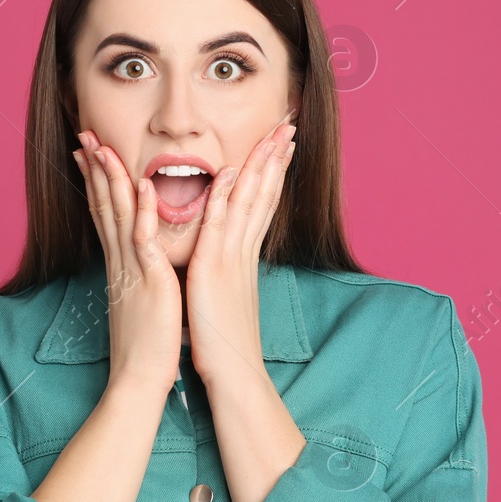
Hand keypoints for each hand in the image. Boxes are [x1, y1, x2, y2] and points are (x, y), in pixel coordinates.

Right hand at [73, 130, 182, 399]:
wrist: (140, 378)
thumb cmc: (145, 346)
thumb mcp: (139, 302)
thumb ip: (137, 279)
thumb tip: (139, 267)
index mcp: (120, 266)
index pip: (105, 215)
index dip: (96, 183)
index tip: (89, 155)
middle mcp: (120, 262)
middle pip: (104, 206)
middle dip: (95, 169)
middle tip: (85, 136)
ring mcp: (132, 269)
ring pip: (118, 214)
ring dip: (111, 178)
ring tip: (102, 146)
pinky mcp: (148, 281)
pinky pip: (143, 240)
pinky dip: (143, 210)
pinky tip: (141, 185)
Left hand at [184, 110, 297, 390]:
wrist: (234, 375)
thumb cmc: (225, 342)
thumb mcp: (226, 296)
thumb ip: (227, 273)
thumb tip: (227, 262)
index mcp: (243, 257)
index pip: (262, 204)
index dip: (272, 172)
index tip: (281, 145)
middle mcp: (242, 252)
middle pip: (264, 195)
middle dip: (276, 158)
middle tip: (288, 126)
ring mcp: (230, 259)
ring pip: (248, 203)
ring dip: (259, 166)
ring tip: (273, 136)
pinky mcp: (213, 271)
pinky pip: (219, 227)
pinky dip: (223, 198)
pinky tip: (229, 172)